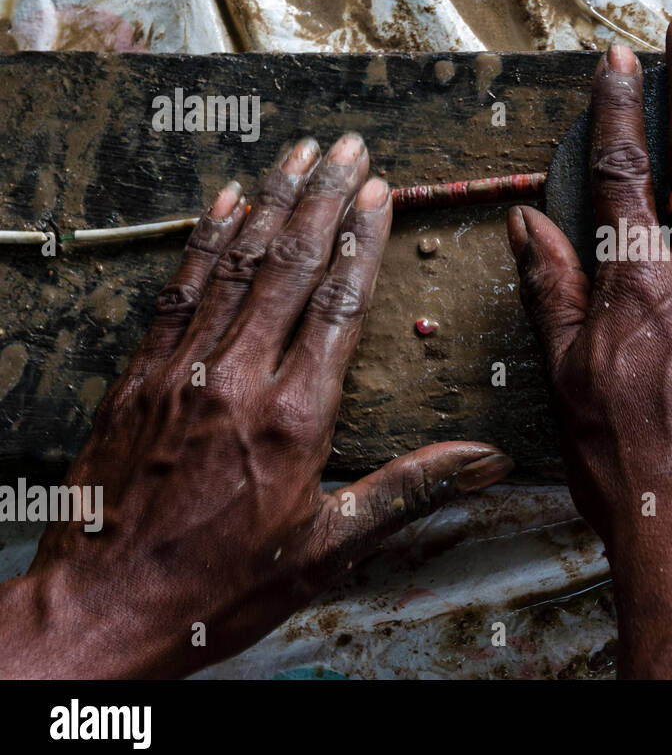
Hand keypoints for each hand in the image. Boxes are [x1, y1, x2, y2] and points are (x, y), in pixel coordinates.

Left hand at [0, 134, 511, 678]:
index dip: (362, 240)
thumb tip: (486, 461)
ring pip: (235, 266)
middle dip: (323, 198)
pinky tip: (224, 202)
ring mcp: (182, 371)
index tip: (379, 192)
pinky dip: (204, 241)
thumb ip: (410, 491)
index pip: (339, 305)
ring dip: (270, 203)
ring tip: (296, 153)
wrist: (102, 608)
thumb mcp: (328, 548)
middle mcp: (238, 380)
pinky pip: (179, 290)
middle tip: (348, 146)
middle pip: (291, 267)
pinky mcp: (140, 376)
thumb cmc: (219, 586)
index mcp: (294, 418)